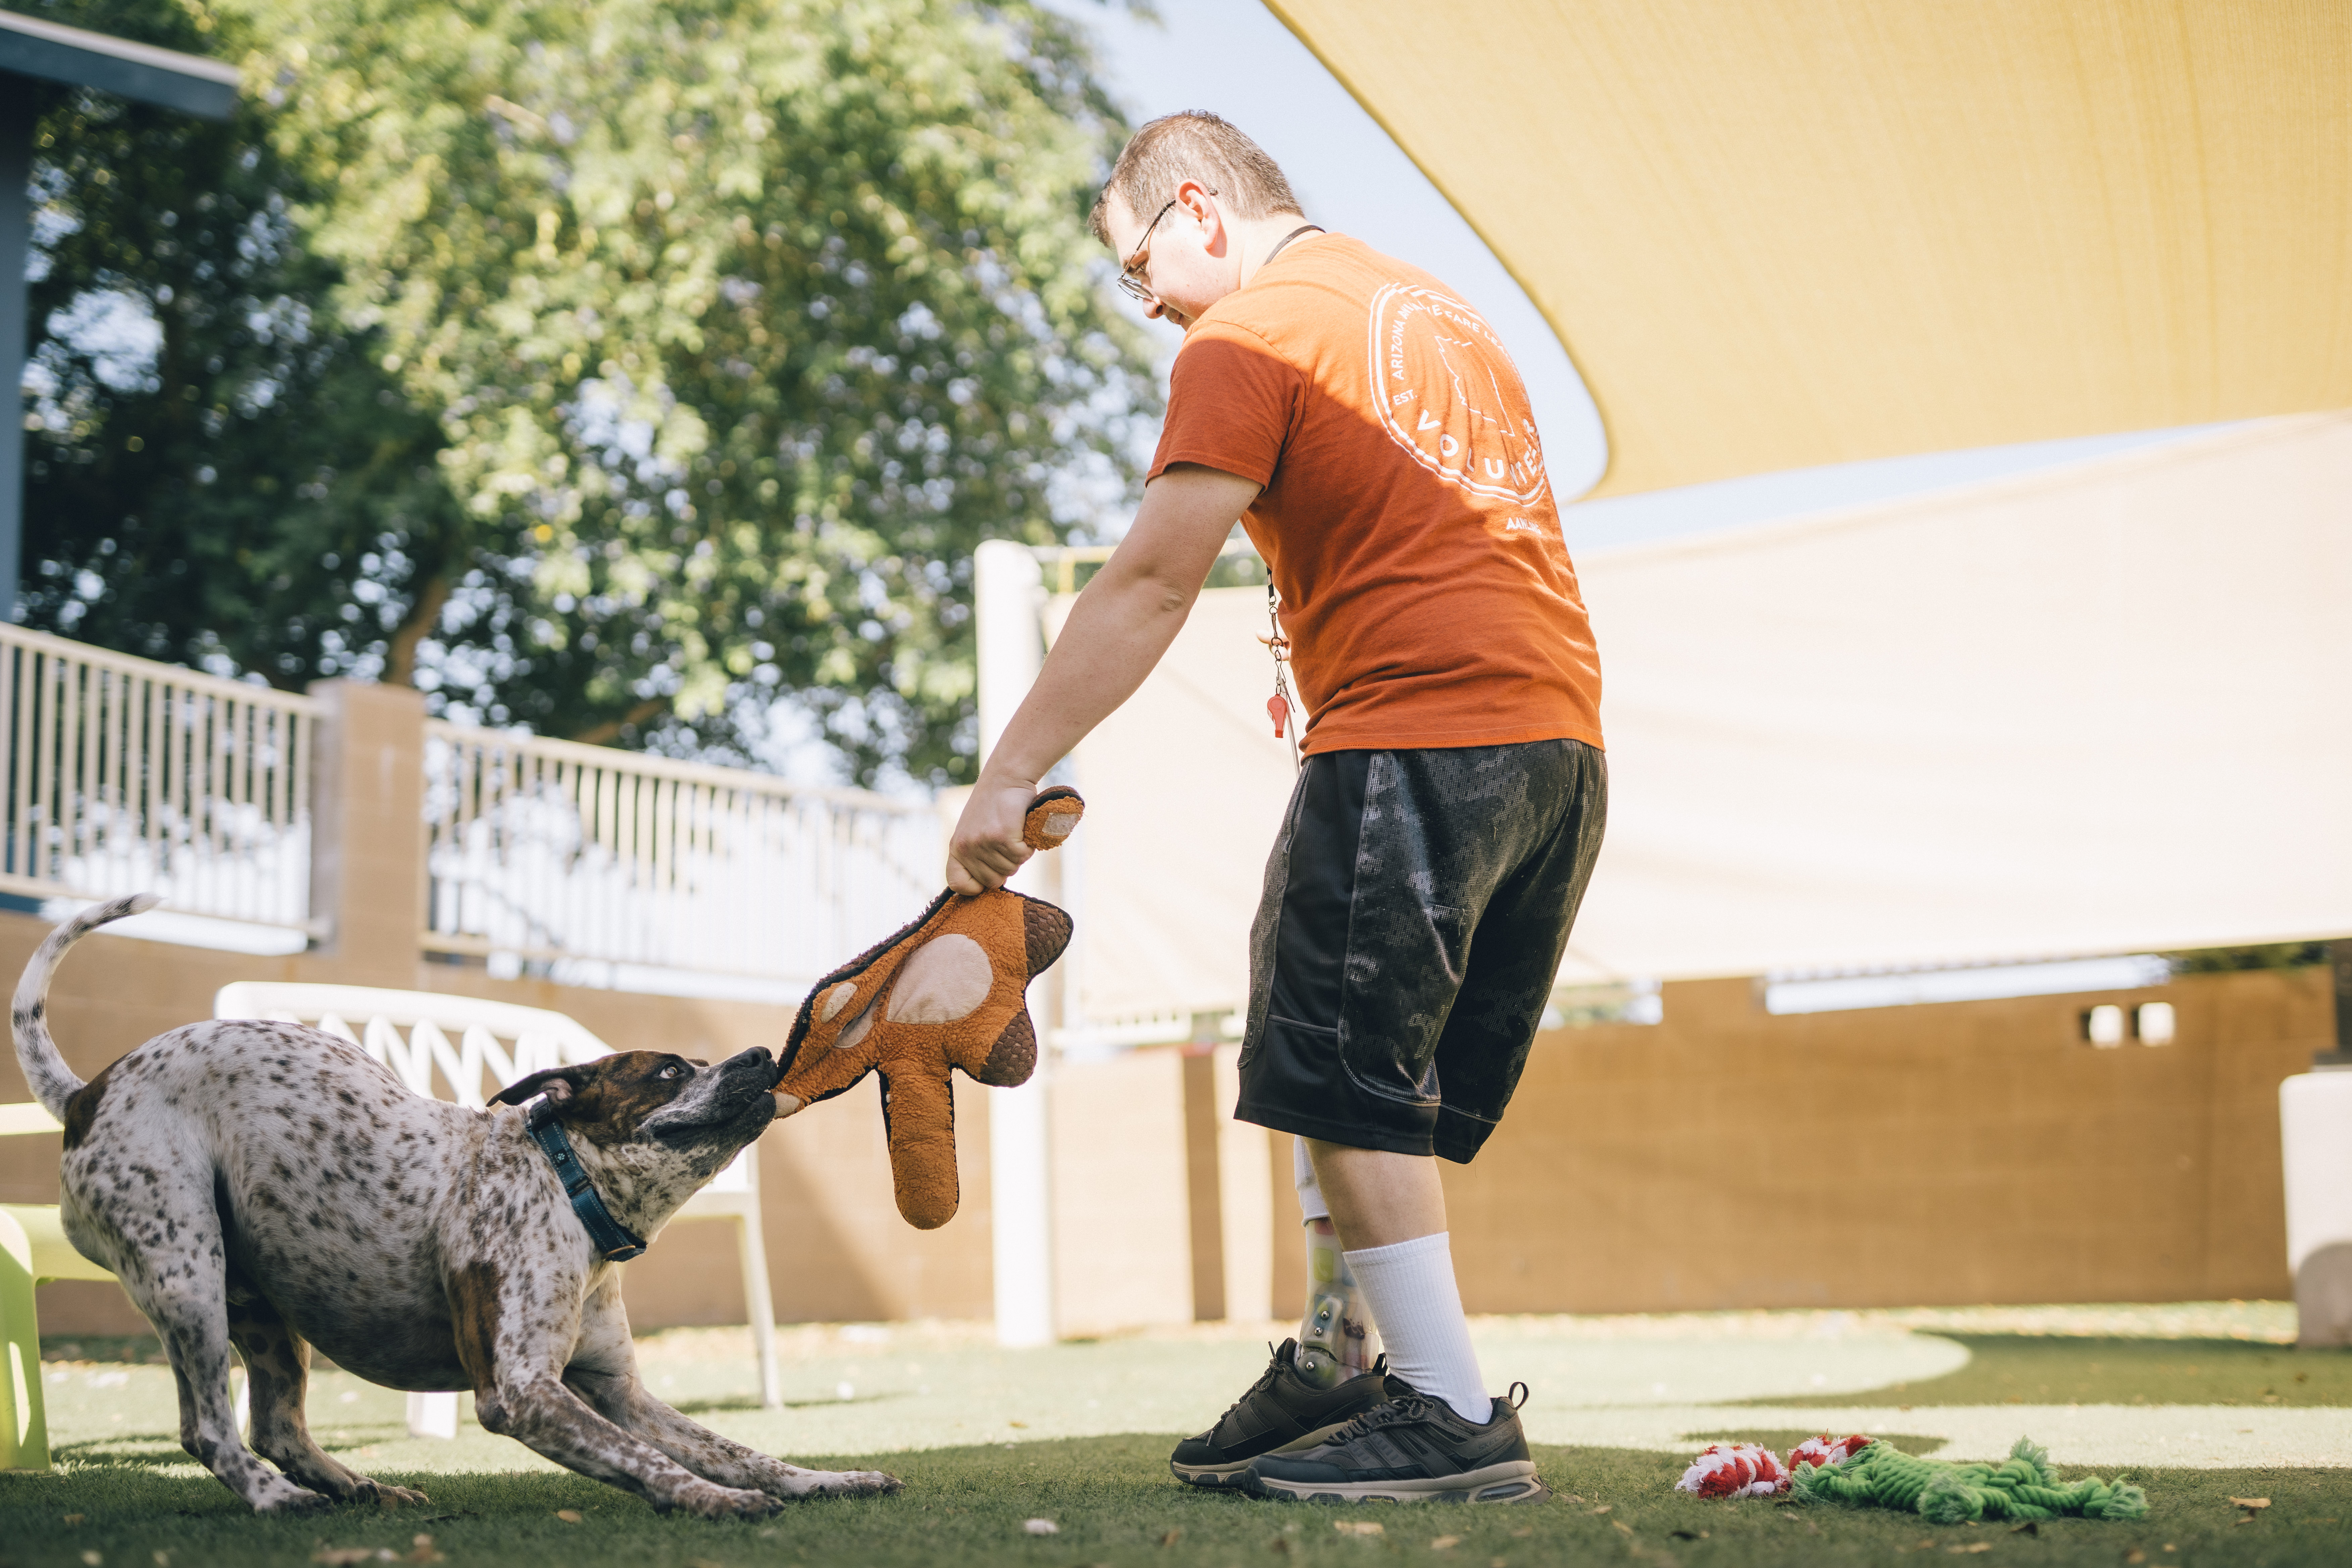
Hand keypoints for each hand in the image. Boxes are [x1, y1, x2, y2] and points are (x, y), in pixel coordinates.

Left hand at [946, 775, 1037, 893]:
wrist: (1006, 777)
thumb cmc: (994, 806)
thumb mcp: (974, 831)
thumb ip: (976, 855)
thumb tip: (990, 884)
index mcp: (956, 847)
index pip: (957, 884)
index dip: (975, 886)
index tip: (988, 874)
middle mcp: (966, 847)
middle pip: (992, 882)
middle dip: (1005, 867)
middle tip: (1008, 844)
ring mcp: (983, 843)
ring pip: (1010, 869)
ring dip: (1018, 855)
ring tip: (1014, 833)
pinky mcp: (1002, 837)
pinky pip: (1021, 856)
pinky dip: (1028, 847)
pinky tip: (1022, 831)